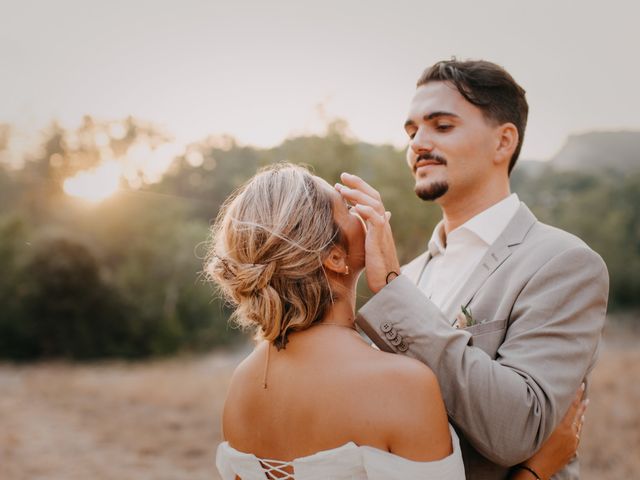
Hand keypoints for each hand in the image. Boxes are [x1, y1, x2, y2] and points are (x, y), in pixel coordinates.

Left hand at [335, 172, 400, 292]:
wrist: (387, 281)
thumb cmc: (376, 265)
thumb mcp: (368, 243)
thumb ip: (366, 229)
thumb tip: (358, 218)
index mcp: (378, 222)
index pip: (370, 198)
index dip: (358, 188)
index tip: (342, 182)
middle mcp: (383, 222)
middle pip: (373, 195)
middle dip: (358, 184)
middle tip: (342, 176)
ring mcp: (383, 229)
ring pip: (374, 204)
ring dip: (358, 194)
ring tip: (343, 189)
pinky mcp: (380, 239)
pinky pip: (376, 219)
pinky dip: (366, 211)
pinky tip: (355, 207)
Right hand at [513, 384, 587, 479]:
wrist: (534, 470)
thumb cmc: (531, 446)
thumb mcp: (538, 427)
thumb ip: (546, 415)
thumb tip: (550, 403)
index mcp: (563, 427)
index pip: (572, 406)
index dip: (577, 395)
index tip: (581, 385)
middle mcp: (571, 435)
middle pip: (578, 416)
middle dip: (582, 405)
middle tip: (586, 397)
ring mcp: (572, 445)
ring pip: (578, 427)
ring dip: (580, 418)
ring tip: (583, 411)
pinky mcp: (571, 452)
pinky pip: (577, 437)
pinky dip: (577, 429)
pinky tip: (576, 430)